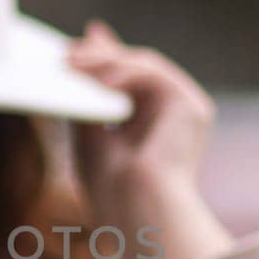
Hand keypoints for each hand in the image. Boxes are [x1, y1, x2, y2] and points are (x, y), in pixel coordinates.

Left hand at [64, 19, 230, 258]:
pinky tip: (100, 80)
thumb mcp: (90, 133)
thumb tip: (75, 65)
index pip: (127, 79)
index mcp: (153, 123)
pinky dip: (125, 72)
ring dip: (105, 61)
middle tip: (67, 51)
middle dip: (99, 55)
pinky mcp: (192, 106)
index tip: (72, 48)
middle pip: (135, 67)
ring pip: (144, 65)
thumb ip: (89, 98)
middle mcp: (173, 113)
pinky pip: (154, 73)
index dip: (102, 59)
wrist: (138, 210)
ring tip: (72, 64)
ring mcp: (186, 108)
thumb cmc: (112, 187)